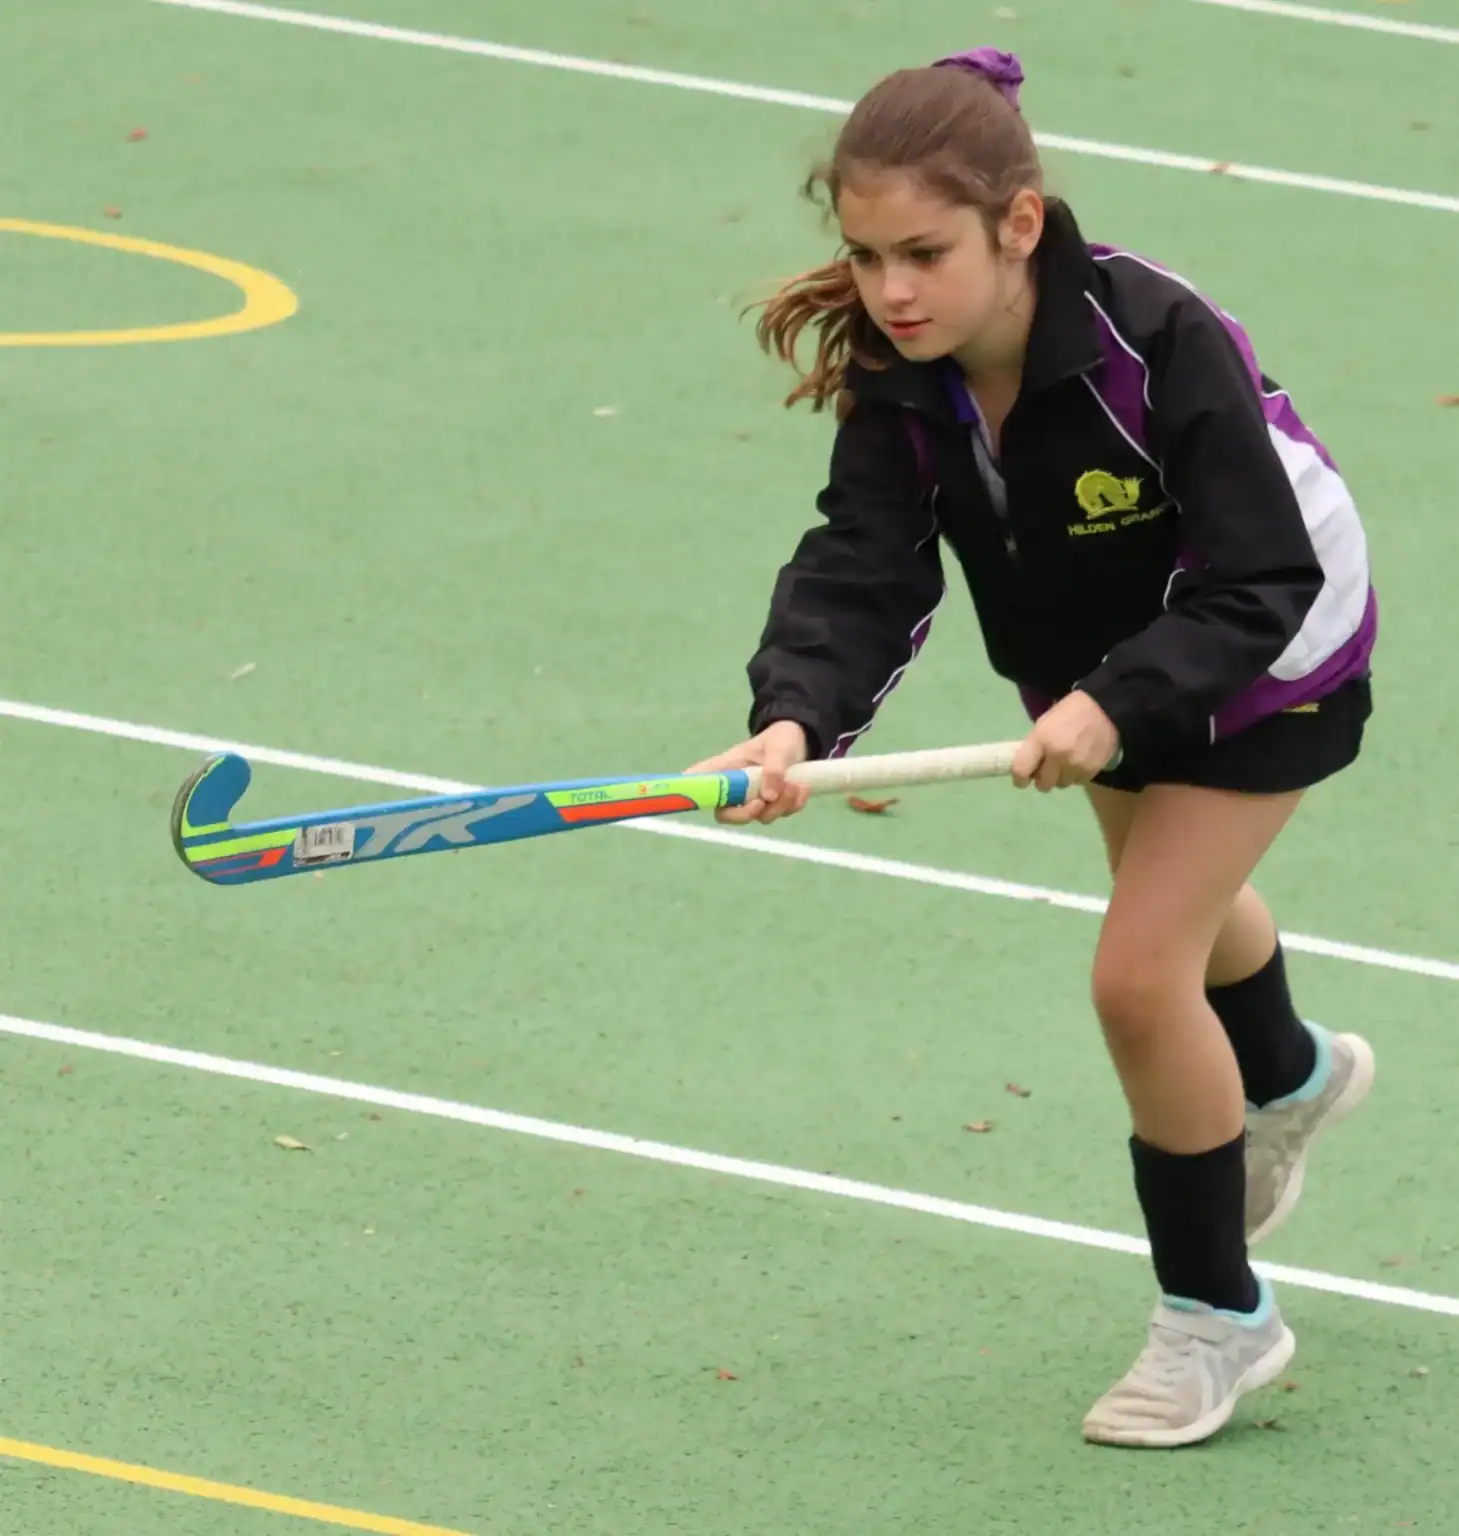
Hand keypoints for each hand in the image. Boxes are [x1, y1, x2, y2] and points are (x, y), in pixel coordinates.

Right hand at [683, 720, 810, 823]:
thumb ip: (773, 769)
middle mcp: (735, 787)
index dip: (689, 795)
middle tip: (763, 803)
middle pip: (726, 814)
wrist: (802, 740)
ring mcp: (753, 798)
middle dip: (747, 814)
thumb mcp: (778, 747)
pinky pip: (780, 814)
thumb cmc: (780, 738)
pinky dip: (793, 805)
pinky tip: (802, 788)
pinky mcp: (772, 804)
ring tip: (796, 785)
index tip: (694, 800)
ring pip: (760, 817)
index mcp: (726, 768)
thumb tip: (767, 797)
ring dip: (780, 806)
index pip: (698, 782)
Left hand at [1011, 690, 1120, 791]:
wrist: (1106, 710)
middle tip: (1047, 770)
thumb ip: (1035, 745)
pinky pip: (1077, 782)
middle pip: (1043, 784)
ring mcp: (1075, 766)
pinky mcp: (1091, 771)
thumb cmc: (1071, 712)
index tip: (1021, 780)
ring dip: (1061, 777)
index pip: (1021, 770)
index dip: (1019, 778)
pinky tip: (1079, 762)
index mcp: (1041, 739)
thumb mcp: (1045, 723)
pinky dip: (1076, 775)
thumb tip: (1029, 765)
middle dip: (1043, 779)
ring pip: (1061, 784)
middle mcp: (1057, 756)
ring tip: (1066, 763)